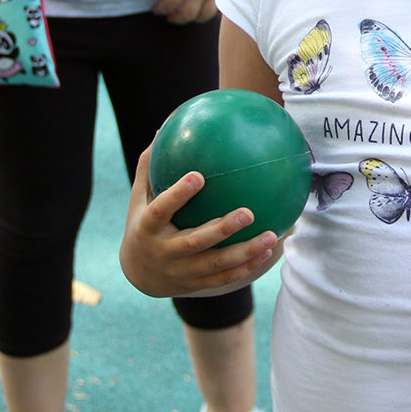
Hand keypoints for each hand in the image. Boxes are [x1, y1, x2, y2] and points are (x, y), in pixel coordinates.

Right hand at [119, 148, 281, 298]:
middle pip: (195, 242)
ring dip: (245, 251)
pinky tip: (270, 250)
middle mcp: (164, 252)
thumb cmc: (144, 222)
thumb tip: (165, 127)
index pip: (161, 210)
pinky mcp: (196, 284)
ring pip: (216, 264)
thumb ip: (150, 166)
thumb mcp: (139, 197)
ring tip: (272, 235)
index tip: (198, 176)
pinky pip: (225, 278)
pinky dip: (247, 266)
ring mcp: (181, 272)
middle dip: (222, 229)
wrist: (140, 274)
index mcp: (148, 228)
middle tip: (248, 212)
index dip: (178, 195)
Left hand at [148, 0, 238, 22]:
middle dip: (176, 18)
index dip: (160, 9)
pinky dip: (208, 12)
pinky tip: (203, 7)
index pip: (170, 4)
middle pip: (187, 15)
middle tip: (170, 16)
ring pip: (204, 15)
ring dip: (193, 19)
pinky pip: (217, 7)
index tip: (156, 9)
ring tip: (187, 14)